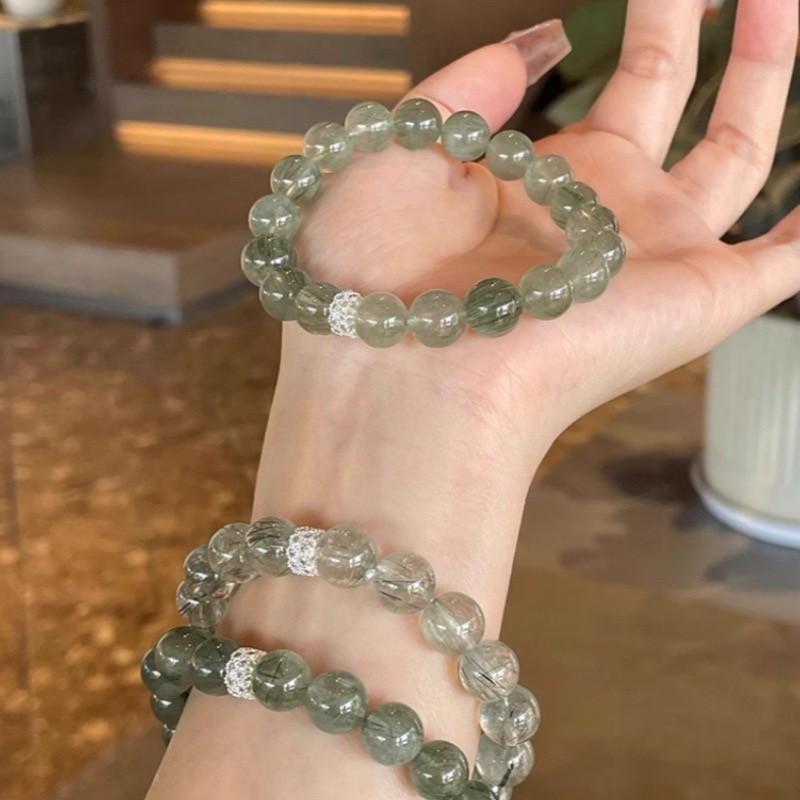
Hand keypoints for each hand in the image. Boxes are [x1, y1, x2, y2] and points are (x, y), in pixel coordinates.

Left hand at [289, 0, 798, 436]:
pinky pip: (788, 259)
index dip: (650, 22)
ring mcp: (655, 254)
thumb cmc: (378, 269)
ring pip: (741, 151)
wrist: (404, 371)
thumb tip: (542, 40)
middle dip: (703, 23)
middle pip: (675, 96)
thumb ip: (469, 85)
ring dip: (768, 71)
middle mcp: (601, 213)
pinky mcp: (701, 299)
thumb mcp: (402, 146)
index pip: (618, 86)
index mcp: (540, 181)